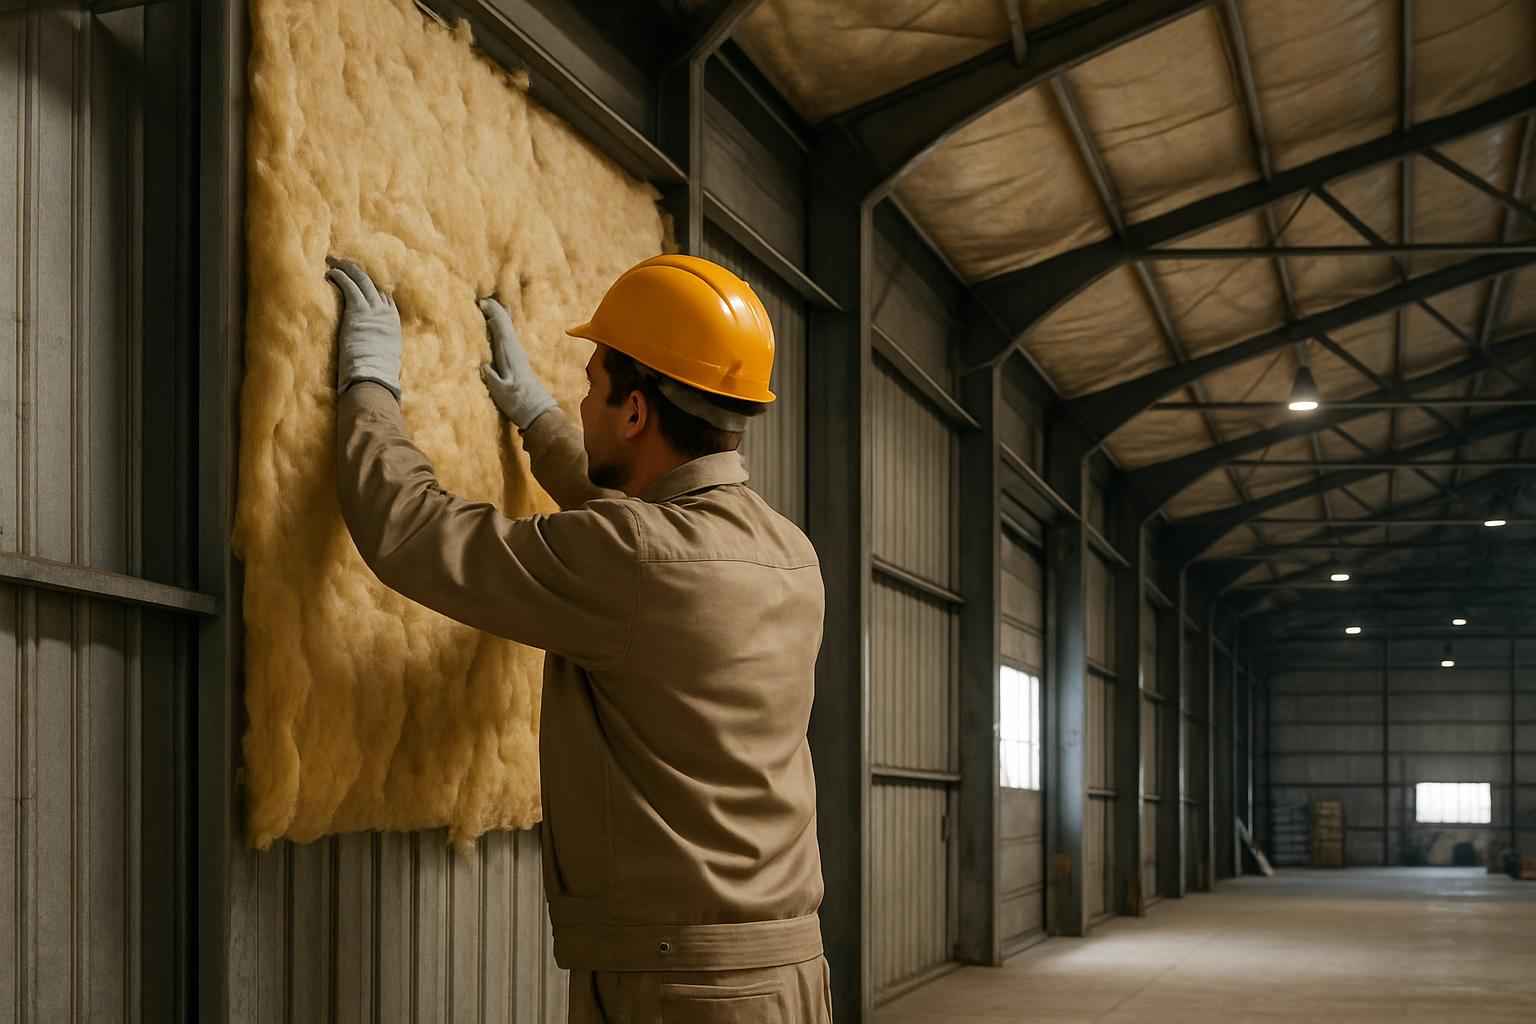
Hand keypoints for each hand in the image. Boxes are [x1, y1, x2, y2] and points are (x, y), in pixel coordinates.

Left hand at [326, 257, 401, 398]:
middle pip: (372, 283)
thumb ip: (379, 343)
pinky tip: (329, 273)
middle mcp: (385, 313)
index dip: (370, 284)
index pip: (384, 296)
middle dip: (357, 270)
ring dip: (346, 268)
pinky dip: (340, 277)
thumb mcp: (384, 354)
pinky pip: (349, 286)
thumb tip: (371, 346)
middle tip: (343, 262)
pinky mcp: (358, 311)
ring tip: (333, 262)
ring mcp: (373, 311)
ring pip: (361, 280)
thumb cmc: (376, 373)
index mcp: (392, 322)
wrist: (373, 377)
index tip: (359, 278)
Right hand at [478, 297, 557, 428]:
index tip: (481, 302)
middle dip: (495, 310)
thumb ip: (492, 378)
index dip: (493, 312)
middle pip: (505, 324)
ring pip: (507, 330)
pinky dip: (501, 329)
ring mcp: (517, 355)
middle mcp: (515, 350)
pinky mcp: (517, 362)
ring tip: (488, 307)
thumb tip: (483, 366)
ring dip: (498, 318)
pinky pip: (507, 338)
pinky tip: (499, 328)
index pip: (501, 326)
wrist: (537, 413)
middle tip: (481, 299)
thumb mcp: (502, 392)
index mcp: (510, 353)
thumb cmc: (519, 403)